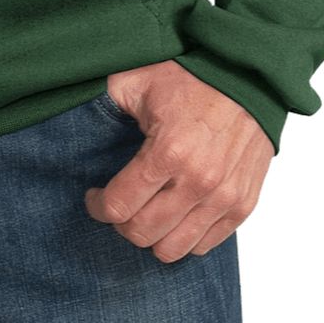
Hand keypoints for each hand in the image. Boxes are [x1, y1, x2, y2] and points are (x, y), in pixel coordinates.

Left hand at [84, 60, 273, 261]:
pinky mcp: (243, 204)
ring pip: (174, 249)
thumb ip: (105, 103)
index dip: (98, 206)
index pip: (119, 207)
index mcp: (168, 151)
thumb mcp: (137, 79)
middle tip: (120, 204)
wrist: (247, 74)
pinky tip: (174, 214)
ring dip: (153, 236)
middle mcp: (198, 181)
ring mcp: (224, 197)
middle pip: (142, 234)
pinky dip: (184, 237)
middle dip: (121, 223)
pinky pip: (206, 244)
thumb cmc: (192, 75)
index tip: (95, 196)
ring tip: (147, 211)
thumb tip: (76, 116)